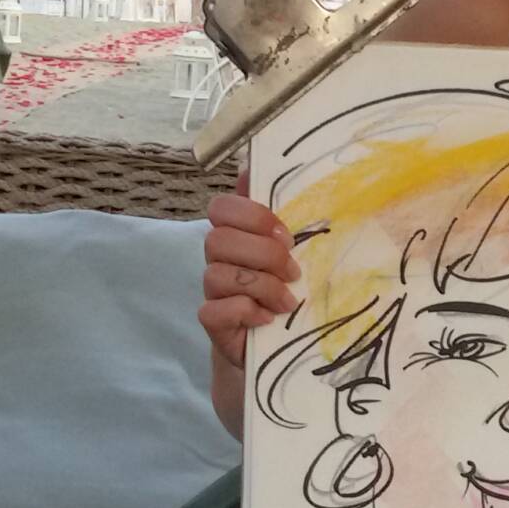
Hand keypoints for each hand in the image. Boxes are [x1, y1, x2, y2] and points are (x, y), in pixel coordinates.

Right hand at [199, 177, 300, 375]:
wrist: (281, 343)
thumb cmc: (289, 288)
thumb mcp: (296, 248)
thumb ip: (281, 208)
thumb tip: (254, 165)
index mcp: (237, 235)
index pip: (221, 207)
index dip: (251, 216)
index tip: (286, 234)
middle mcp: (219, 260)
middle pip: (217, 239)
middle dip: (263, 254)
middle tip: (293, 271)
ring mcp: (213, 291)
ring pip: (217, 274)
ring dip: (261, 286)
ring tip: (288, 300)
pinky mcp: (213, 322)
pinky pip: (213, 309)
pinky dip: (246, 311)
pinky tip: (268, 318)